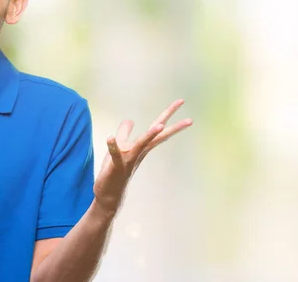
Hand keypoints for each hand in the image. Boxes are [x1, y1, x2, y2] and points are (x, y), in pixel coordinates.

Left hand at [93, 99, 192, 215]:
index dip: (168, 114)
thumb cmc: (115, 171)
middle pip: (157, 136)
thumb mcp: (119, 148)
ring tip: (159, 125)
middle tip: (189, 118)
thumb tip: (129, 120)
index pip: (157, 129)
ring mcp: (129, 160)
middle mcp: (139, 152)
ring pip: (141, 146)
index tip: (181, 102)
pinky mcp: (116, 166)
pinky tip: (110, 138)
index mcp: (141, 147)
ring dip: (149, 136)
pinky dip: (113, 147)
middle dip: (172, 126)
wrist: (109, 195)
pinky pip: (116, 155)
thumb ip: (124, 134)